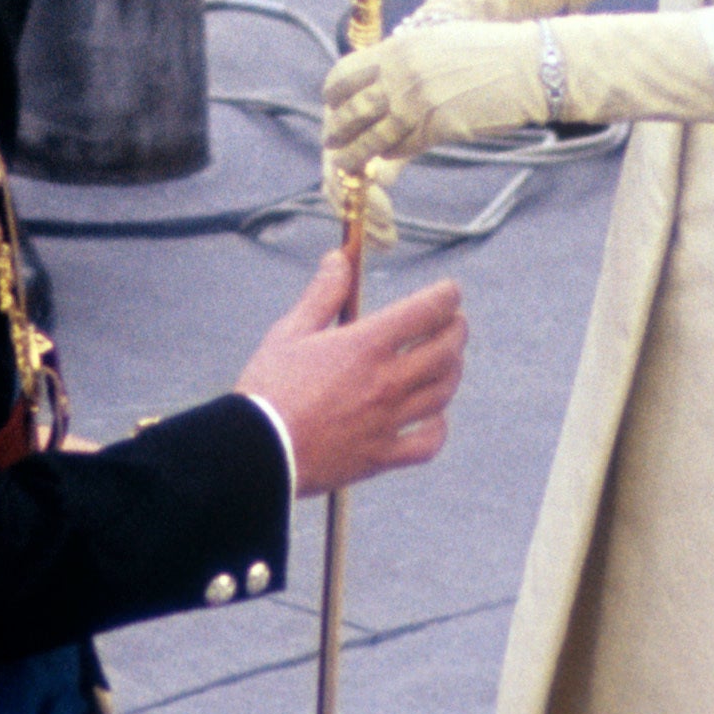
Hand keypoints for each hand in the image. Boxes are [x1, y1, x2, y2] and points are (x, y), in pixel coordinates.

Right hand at [237, 246, 465, 493]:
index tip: (450, 292)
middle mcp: (387, 381)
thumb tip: (339, 258)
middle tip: (454, 323)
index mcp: (366, 345)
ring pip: (443, 392)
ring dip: (452, 371)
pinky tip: (434, 417)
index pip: (427, 311)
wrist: (257, 452)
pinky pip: (428, 442)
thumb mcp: (290, 332)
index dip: (447, 296)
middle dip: (457, 330)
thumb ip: (322, 294)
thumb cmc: (269, 388)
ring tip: (448, 361)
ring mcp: (388, 421)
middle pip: (446, 351)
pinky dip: (438, 427)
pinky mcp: (382, 456)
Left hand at [320, 19, 543, 174]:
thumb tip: (381, 78)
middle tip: (332, 140)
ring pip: (372, 137)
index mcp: (398, 47)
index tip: (332, 105)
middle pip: (352, 109)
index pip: (345, 73)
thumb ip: (405, 59)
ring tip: (348, 164)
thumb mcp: (436, 43)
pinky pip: (403, 148)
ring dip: (356, 154)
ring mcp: (418, 103)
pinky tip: (387, 161)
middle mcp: (402, 75)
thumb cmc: (488, 51)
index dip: (333, 94)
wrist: (527, 66)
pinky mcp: (438, 128)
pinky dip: (391, 156)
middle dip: (338, 129)